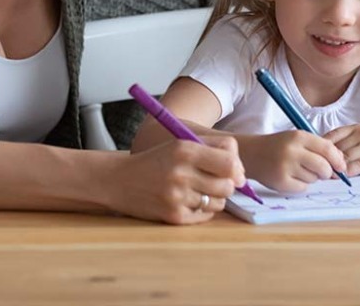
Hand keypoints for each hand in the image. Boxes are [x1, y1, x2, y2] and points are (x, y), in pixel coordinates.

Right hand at [108, 136, 244, 224]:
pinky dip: (201, 210)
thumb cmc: (156, 161)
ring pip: (218, 203)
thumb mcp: (180, 143)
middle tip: (214, 182)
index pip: (230, 162)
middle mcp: (181, 173)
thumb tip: (242, 174)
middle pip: (227, 186)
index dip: (237, 169)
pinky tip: (187, 201)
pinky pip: (205, 216)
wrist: (118, 180)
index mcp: (185, 149)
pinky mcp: (173, 216)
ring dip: (213, 198)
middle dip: (226, 185)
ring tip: (197, 191)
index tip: (233, 172)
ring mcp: (176, 197)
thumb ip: (214, 149)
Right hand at [239, 130, 347, 193]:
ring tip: (297, 170)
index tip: (342, 167)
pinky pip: (303, 188)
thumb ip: (318, 147)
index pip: (327, 149)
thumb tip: (341, 162)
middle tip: (322, 172)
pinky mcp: (281, 182)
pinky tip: (290, 177)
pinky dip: (300, 184)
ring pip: (313, 179)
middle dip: (327, 172)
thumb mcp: (297, 139)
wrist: (251, 154)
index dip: (338, 160)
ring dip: (311, 177)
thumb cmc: (278, 146)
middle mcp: (292, 151)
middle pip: (323, 167)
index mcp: (298, 136)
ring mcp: (285, 167)